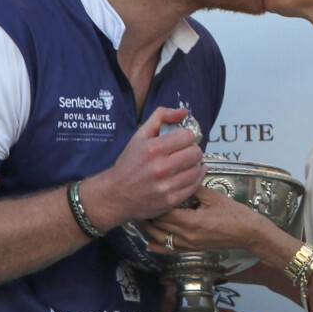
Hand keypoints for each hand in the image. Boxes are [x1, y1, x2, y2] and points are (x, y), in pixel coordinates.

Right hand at [82, 107, 205, 229]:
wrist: (115, 193)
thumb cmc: (128, 163)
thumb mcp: (139, 135)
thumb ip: (161, 117)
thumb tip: (183, 111)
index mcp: (152, 148)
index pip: (187, 136)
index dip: (185, 136)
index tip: (180, 139)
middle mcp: (160, 167)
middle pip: (196, 153)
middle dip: (191, 150)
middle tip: (183, 152)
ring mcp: (166, 186)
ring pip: (197, 169)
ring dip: (193, 165)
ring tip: (183, 164)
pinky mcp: (170, 200)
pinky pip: (194, 186)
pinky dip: (193, 179)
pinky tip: (186, 174)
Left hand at [142, 185, 264, 253]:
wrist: (248, 232)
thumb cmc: (233, 212)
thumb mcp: (212, 195)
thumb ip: (192, 186)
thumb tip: (177, 174)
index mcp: (191, 221)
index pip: (164, 212)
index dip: (153, 203)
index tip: (144, 193)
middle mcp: (188, 236)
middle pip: (160, 226)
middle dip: (148, 215)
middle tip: (137, 203)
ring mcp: (190, 245)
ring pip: (162, 239)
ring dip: (150, 230)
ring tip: (140, 218)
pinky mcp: (194, 249)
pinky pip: (172, 250)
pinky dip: (159, 247)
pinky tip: (149, 244)